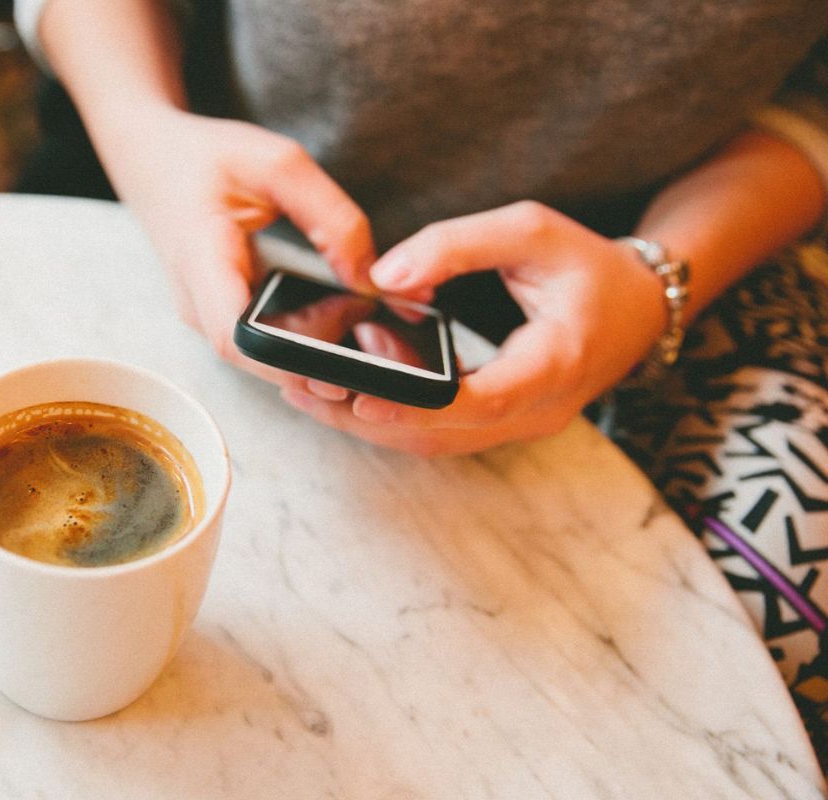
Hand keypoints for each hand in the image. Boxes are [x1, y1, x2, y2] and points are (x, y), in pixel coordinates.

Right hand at [98, 106, 374, 386]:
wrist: (154, 162)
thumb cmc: (209, 159)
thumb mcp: (279, 164)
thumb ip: (331, 218)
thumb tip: (369, 280)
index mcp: (201, 259)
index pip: (236, 337)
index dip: (289, 360)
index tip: (341, 352)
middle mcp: (196, 302)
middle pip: (256, 360)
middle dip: (316, 359)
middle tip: (366, 330)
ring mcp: (204, 317)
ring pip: (261, 360)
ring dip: (312, 352)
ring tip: (355, 321)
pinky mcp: (218, 319)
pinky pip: (261, 347)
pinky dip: (300, 341)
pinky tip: (334, 319)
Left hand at [282, 201, 668, 455]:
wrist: (637, 307)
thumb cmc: (587, 266)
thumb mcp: (530, 231)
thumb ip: (457, 245)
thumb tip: (384, 274)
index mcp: (555, 362)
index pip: (482, 399)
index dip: (418, 403)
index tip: (361, 398)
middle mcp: (539, 409)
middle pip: (442, 433)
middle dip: (367, 417)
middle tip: (301, 389)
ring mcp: (522, 424)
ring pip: (435, 442)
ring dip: (370, 424)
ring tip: (305, 392)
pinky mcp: (503, 423)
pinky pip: (442, 433)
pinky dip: (392, 418)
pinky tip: (345, 393)